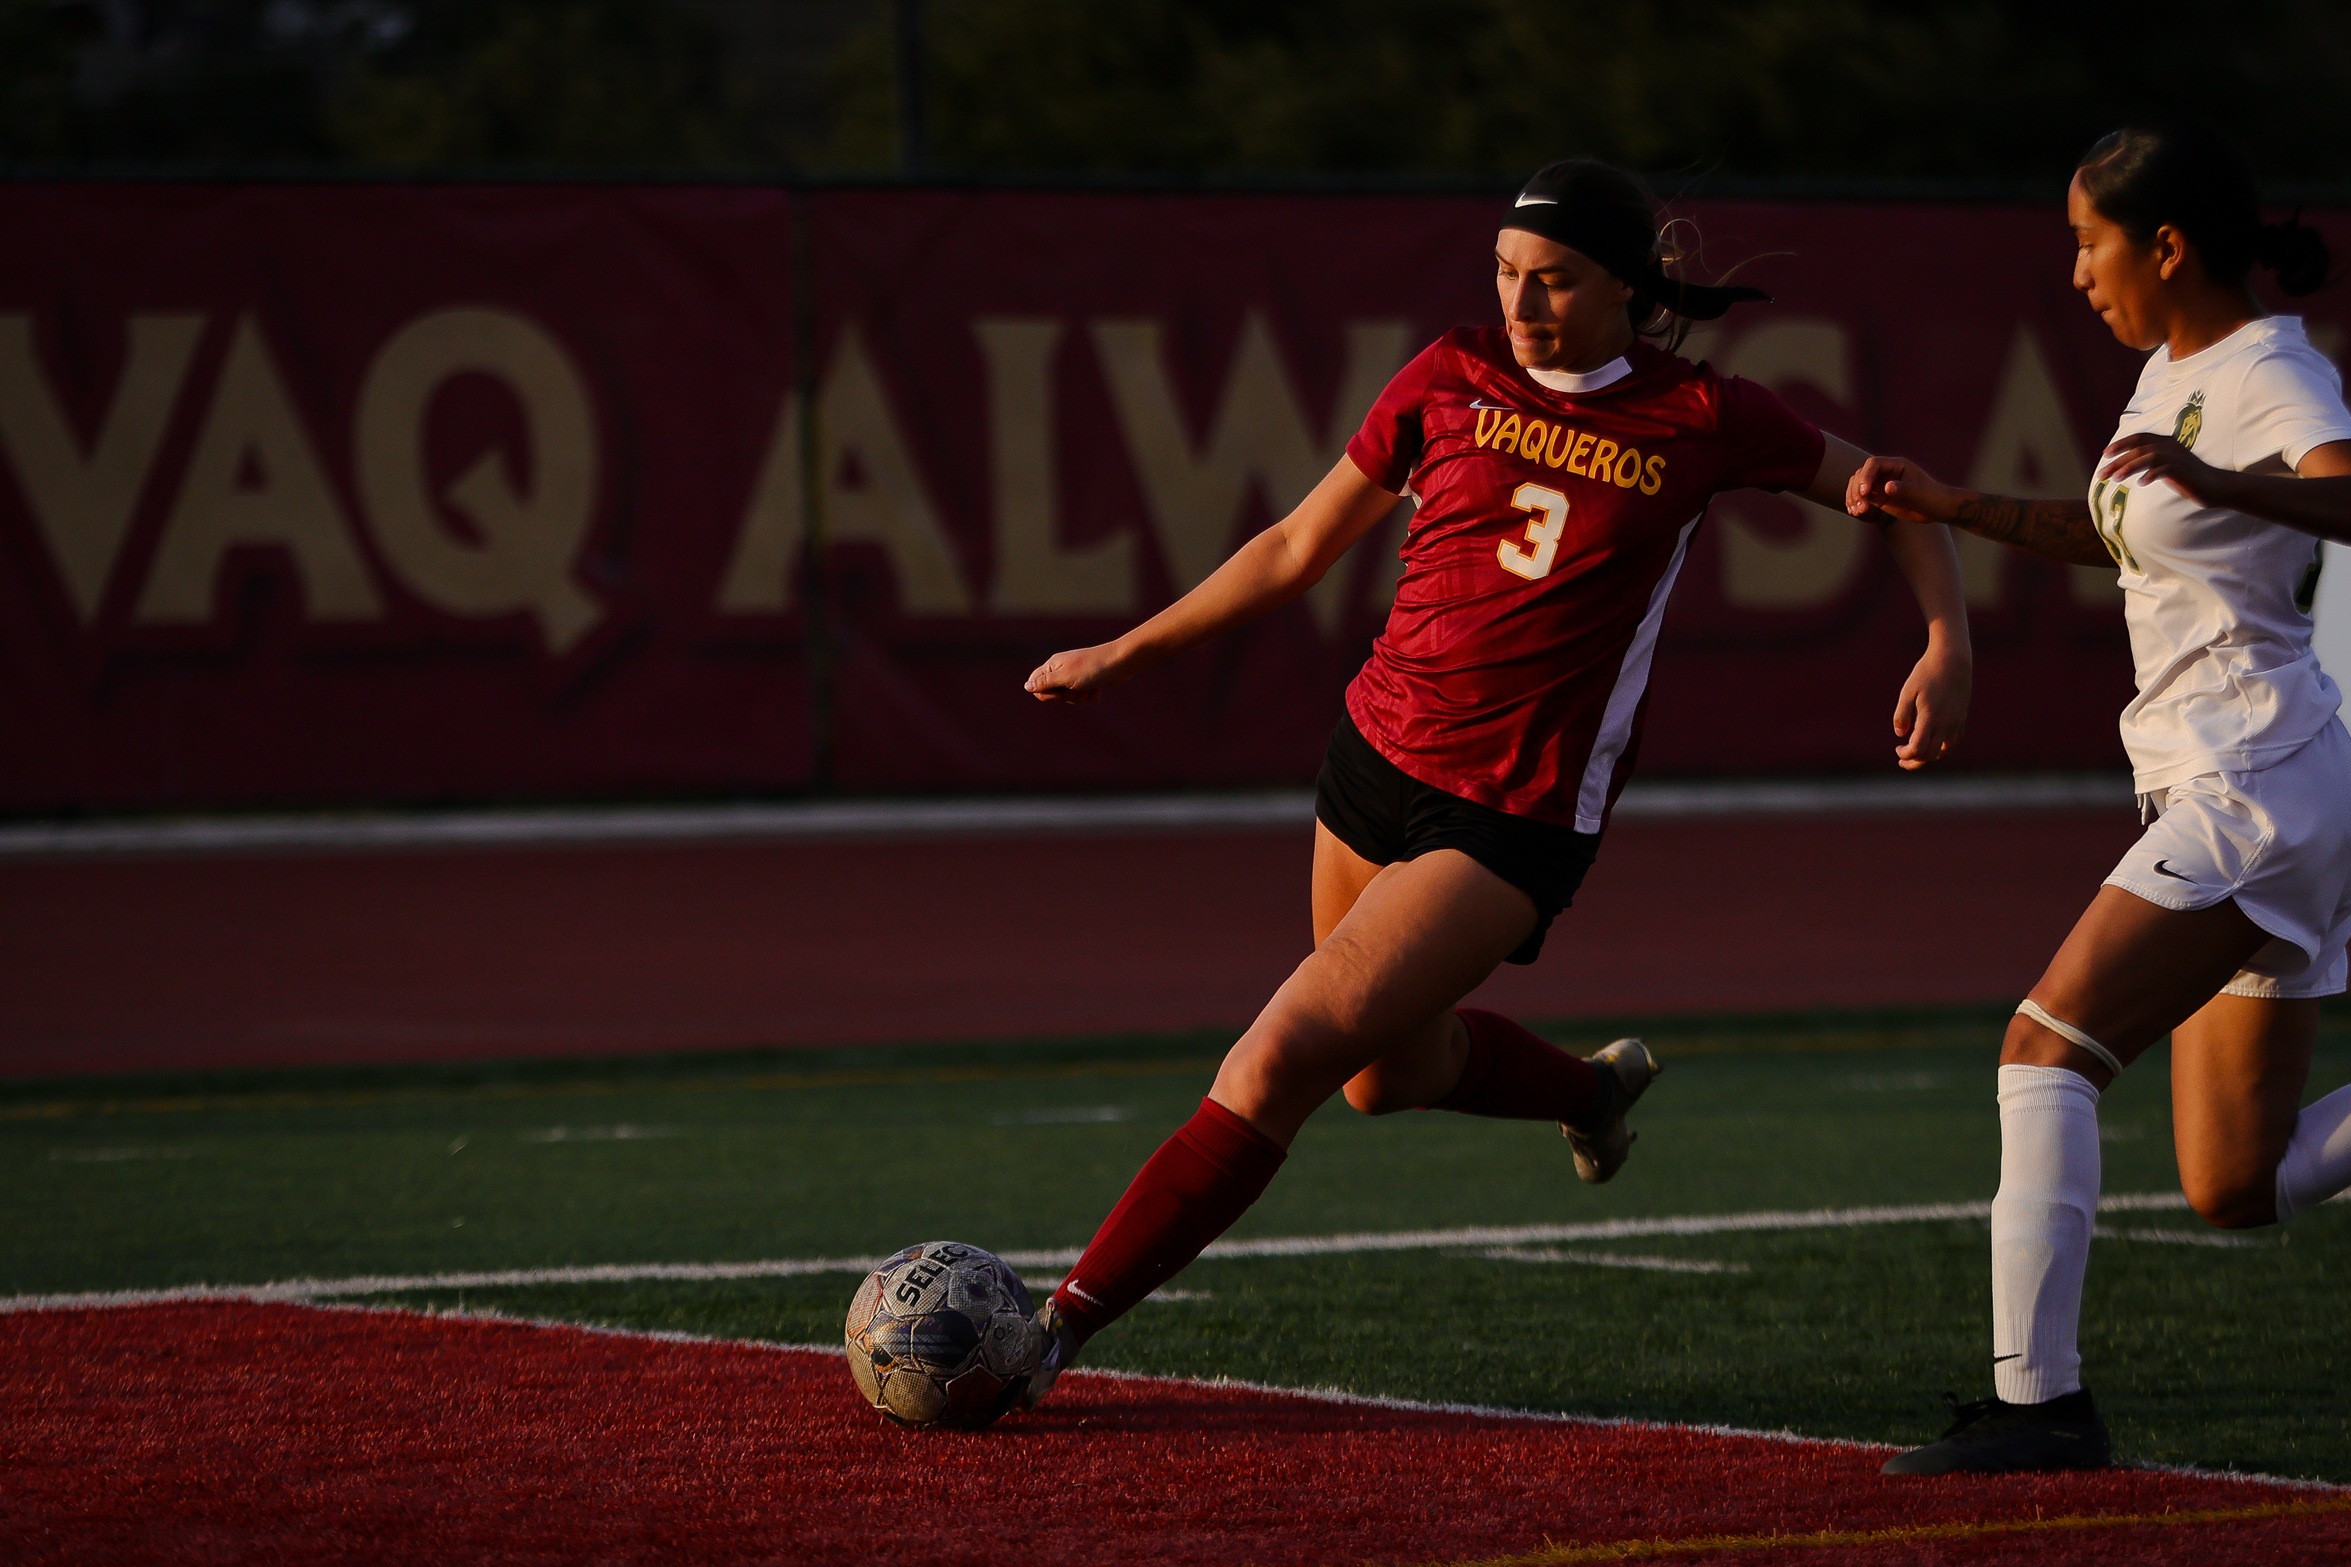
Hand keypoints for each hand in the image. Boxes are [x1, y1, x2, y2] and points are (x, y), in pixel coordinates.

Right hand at [1024, 642, 1126, 702]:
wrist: (1121, 662)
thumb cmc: (1091, 668)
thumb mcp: (1064, 677)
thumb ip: (1044, 683)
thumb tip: (1026, 686)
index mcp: (1053, 665)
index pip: (1036, 683)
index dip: (1044, 693)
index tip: (1057, 691)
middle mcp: (1062, 670)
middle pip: (1053, 694)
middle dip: (1065, 696)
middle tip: (1075, 687)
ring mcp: (1076, 676)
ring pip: (1069, 698)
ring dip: (1080, 696)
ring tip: (1089, 685)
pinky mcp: (1089, 682)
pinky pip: (1083, 697)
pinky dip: (1091, 695)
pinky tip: (1098, 686)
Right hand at [1848, 455, 1962, 523]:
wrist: (1937, 508)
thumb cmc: (1931, 497)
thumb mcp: (1919, 493)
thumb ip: (1903, 489)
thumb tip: (1886, 487)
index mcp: (1896, 465)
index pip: (1873, 464)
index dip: (1866, 476)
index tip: (1865, 492)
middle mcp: (1886, 472)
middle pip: (1861, 474)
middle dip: (1857, 490)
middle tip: (1861, 507)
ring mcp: (1881, 484)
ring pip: (1857, 485)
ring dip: (1853, 498)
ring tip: (1858, 512)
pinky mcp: (1878, 496)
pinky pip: (1861, 497)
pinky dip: (1855, 504)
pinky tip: (1855, 513)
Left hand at [1892, 639, 1968, 770]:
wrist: (1953, 659)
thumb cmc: (1926, 673)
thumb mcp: (1908, 691)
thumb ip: (1901, 714)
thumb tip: (1900, 734)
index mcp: (1930, 718)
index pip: (1918, 749)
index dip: (1906, 754)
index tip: (1897, 748)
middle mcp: (1946, 724)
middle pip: (1931, 755)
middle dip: (1915, 761)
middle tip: (1902, 759)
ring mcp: (1956, 722)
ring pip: (1944, 751)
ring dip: (1929, 756)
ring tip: (1915, 755)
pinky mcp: (1962, 718)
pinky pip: (1953, 742)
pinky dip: (1941, 749)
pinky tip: (1931, 743)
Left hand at [2098, 433, 2240, 505]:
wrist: (2215, 486)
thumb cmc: (2187, 478)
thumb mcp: (2164, 467)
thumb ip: (2148, 463)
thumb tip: (2124, 466)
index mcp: (2165, 443)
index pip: (2140, 438)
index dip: (2121, 444)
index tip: (2105, 454)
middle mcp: (2170, 447)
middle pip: (2139, 449)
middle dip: (2118, 461)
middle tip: (2101, 474)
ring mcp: (2178, 458)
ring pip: (2149, 457)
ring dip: (2130, 467)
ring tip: (2116, 478)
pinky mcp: (2184, 470)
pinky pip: (2165, 469)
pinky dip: (2152, 474)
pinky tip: (2141, 484)